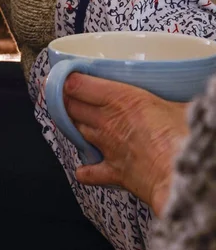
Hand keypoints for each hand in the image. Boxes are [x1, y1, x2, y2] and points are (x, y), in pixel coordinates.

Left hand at [64, 73, 188, 215]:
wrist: (178, 173)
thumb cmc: (181, 136)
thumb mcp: (180, 105)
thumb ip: (174, 98)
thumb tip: (186, 98)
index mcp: (119, 99)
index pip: (78, 85)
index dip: (66, 80)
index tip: (64, 76)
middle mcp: (106, 122)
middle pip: (72, 107)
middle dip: (64, 100)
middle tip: (63, 95)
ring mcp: (106, 146)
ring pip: (77, 132)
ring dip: (73, 127)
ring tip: (75, 121)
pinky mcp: (112, 171)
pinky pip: (89, 172)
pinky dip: (85, 171)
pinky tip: (83, 170)